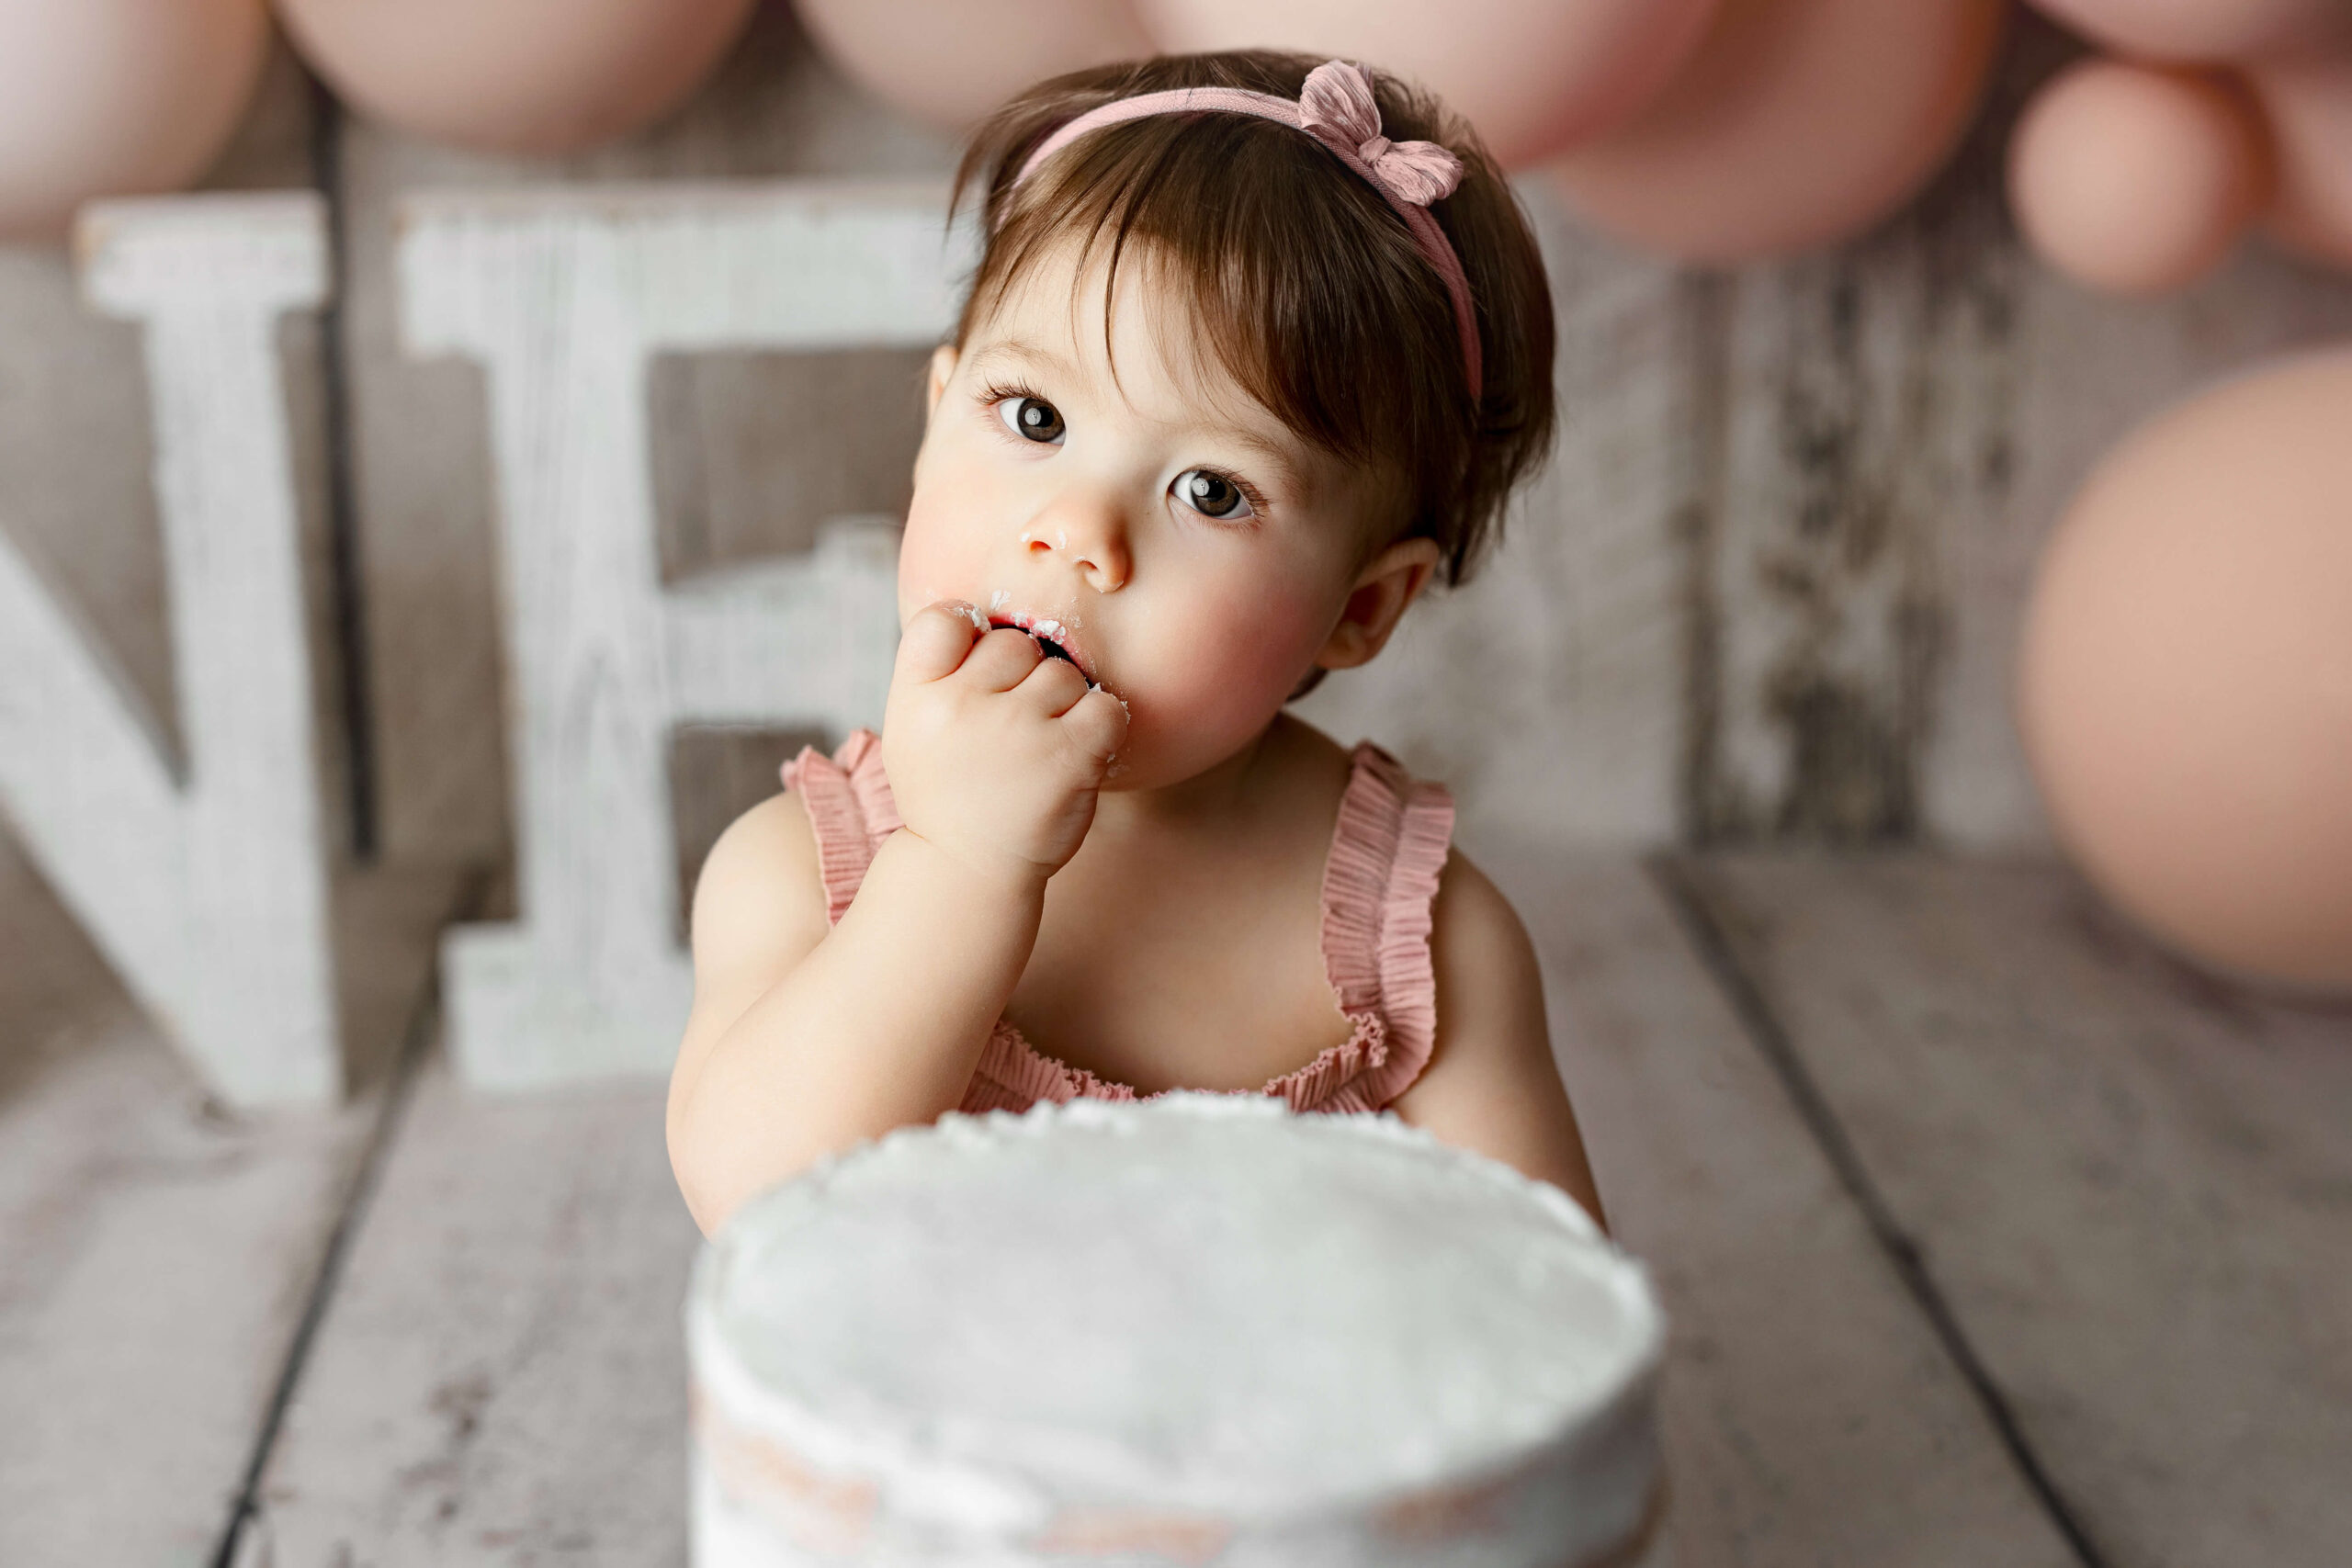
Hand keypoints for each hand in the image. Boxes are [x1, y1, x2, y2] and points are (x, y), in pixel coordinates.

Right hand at [880, 600, 1129, 891]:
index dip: (971, 634)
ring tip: (1039, 751)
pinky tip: (1075, 757)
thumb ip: (941, 672)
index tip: (978, 672)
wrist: (966, 870)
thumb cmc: (947, 793)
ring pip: (1065, 675)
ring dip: (1064, 708)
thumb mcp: (913, 728)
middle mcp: (961, 705)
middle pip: (1017, 644)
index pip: (946, 618)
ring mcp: (1016, 729)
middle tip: (1012, 730)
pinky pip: (1106, 707)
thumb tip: (985, 617)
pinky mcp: (1068, 756)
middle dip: (1024, 680)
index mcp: (916, 694)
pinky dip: (1100, 729)